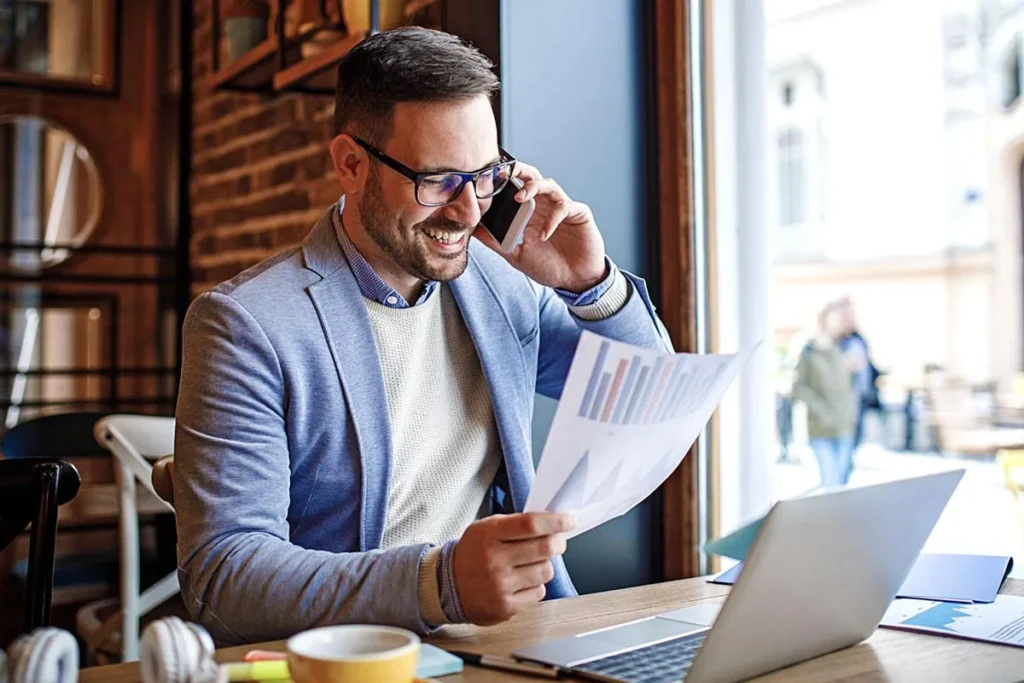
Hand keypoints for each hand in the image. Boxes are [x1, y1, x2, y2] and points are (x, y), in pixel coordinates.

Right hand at [452, 512, 574, 625]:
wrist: (447, 585)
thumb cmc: (473, 553)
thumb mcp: (486, 528)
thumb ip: (515, 524)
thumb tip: (552, 523)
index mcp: (489, 535)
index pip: (531, 524)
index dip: (556, 521)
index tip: (568, 520)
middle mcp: (494, 560)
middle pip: (544, 547)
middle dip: (558, 542)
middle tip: (558, 541)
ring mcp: (500, 586)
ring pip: (545, 571)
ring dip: (545, 565)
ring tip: (532, 563)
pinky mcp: (505, 607)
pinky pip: (538, 593)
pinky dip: (535, 586)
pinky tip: (521, 582)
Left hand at [473, 162, 606, 292]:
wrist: (575, 281)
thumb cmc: (549, 266)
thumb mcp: (517, 256)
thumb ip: (497, 243)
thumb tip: (473, 231)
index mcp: (529, 212)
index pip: (515, 187)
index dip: (503, 181)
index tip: (486, 180)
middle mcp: (545, 206)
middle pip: (532, 177)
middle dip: (519, 171)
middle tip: (504, 172)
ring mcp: (562, 208)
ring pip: (549, 185)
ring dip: (533, 187)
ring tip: (519, 198)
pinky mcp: (579, 214)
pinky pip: (565, 208)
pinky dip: (552, 219)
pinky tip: (543, 235)